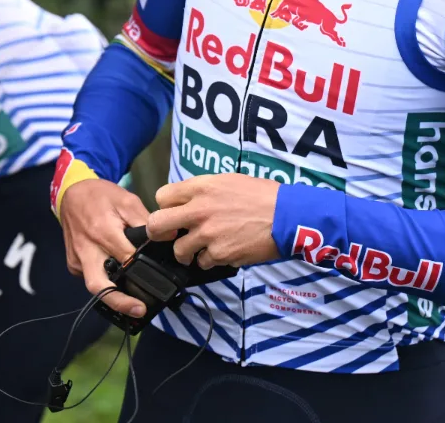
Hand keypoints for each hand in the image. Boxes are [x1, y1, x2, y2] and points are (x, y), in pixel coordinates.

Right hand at [58, 178, 151, 318]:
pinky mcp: (72, 264)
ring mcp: (76, 260)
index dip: (144, 272)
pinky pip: (90, 277)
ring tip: (133, 301)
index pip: (126, 260)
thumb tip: (170, 237)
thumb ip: (147, 221)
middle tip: (141, 310)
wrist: (71, 192)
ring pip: (95, 285)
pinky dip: (105, 280)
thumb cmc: (101, 195)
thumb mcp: (127, 200)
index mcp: (102, 231)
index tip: (159, 284)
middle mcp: (86, 250)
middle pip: (99, 286)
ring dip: (113, 294)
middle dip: (120, 303)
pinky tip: (117, 277)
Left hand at [147, 174, 281, 268]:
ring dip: (188, 252)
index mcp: (200, 187)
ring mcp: (207, 235)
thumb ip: (202, 191)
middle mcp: (198, 210)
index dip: (166, 207)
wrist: (286, 216)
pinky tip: (223, 251)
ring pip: (179, 250)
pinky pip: (204, 263)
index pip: (162, 197)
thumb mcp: (227, 181)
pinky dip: (211, 260)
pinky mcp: (220, 254)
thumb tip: (186, 203)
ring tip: (201, 249)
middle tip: (168, 237)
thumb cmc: (260, 195)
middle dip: (159, 233)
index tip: (174, 213)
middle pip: (157, 225)